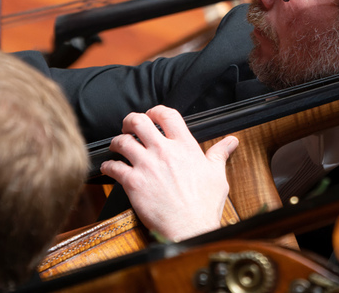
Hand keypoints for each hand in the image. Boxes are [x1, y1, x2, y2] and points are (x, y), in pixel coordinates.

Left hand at [100, 105, 238, 241]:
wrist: (190, 228)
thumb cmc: (204, 205)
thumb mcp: (217, 175)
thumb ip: (219, 154)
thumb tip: (231, 141)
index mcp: (185, 146)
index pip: (167, 115)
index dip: (156, 111)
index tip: (152, 115)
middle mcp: (164, 151)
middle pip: (139, 122)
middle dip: (130, 121)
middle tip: (128, 126)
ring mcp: (147, 166)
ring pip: (123, 142)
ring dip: (116, 142)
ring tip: (116, 146)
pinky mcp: (133, 183)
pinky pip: (113, 167)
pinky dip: (108, 166)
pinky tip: (109, 168)